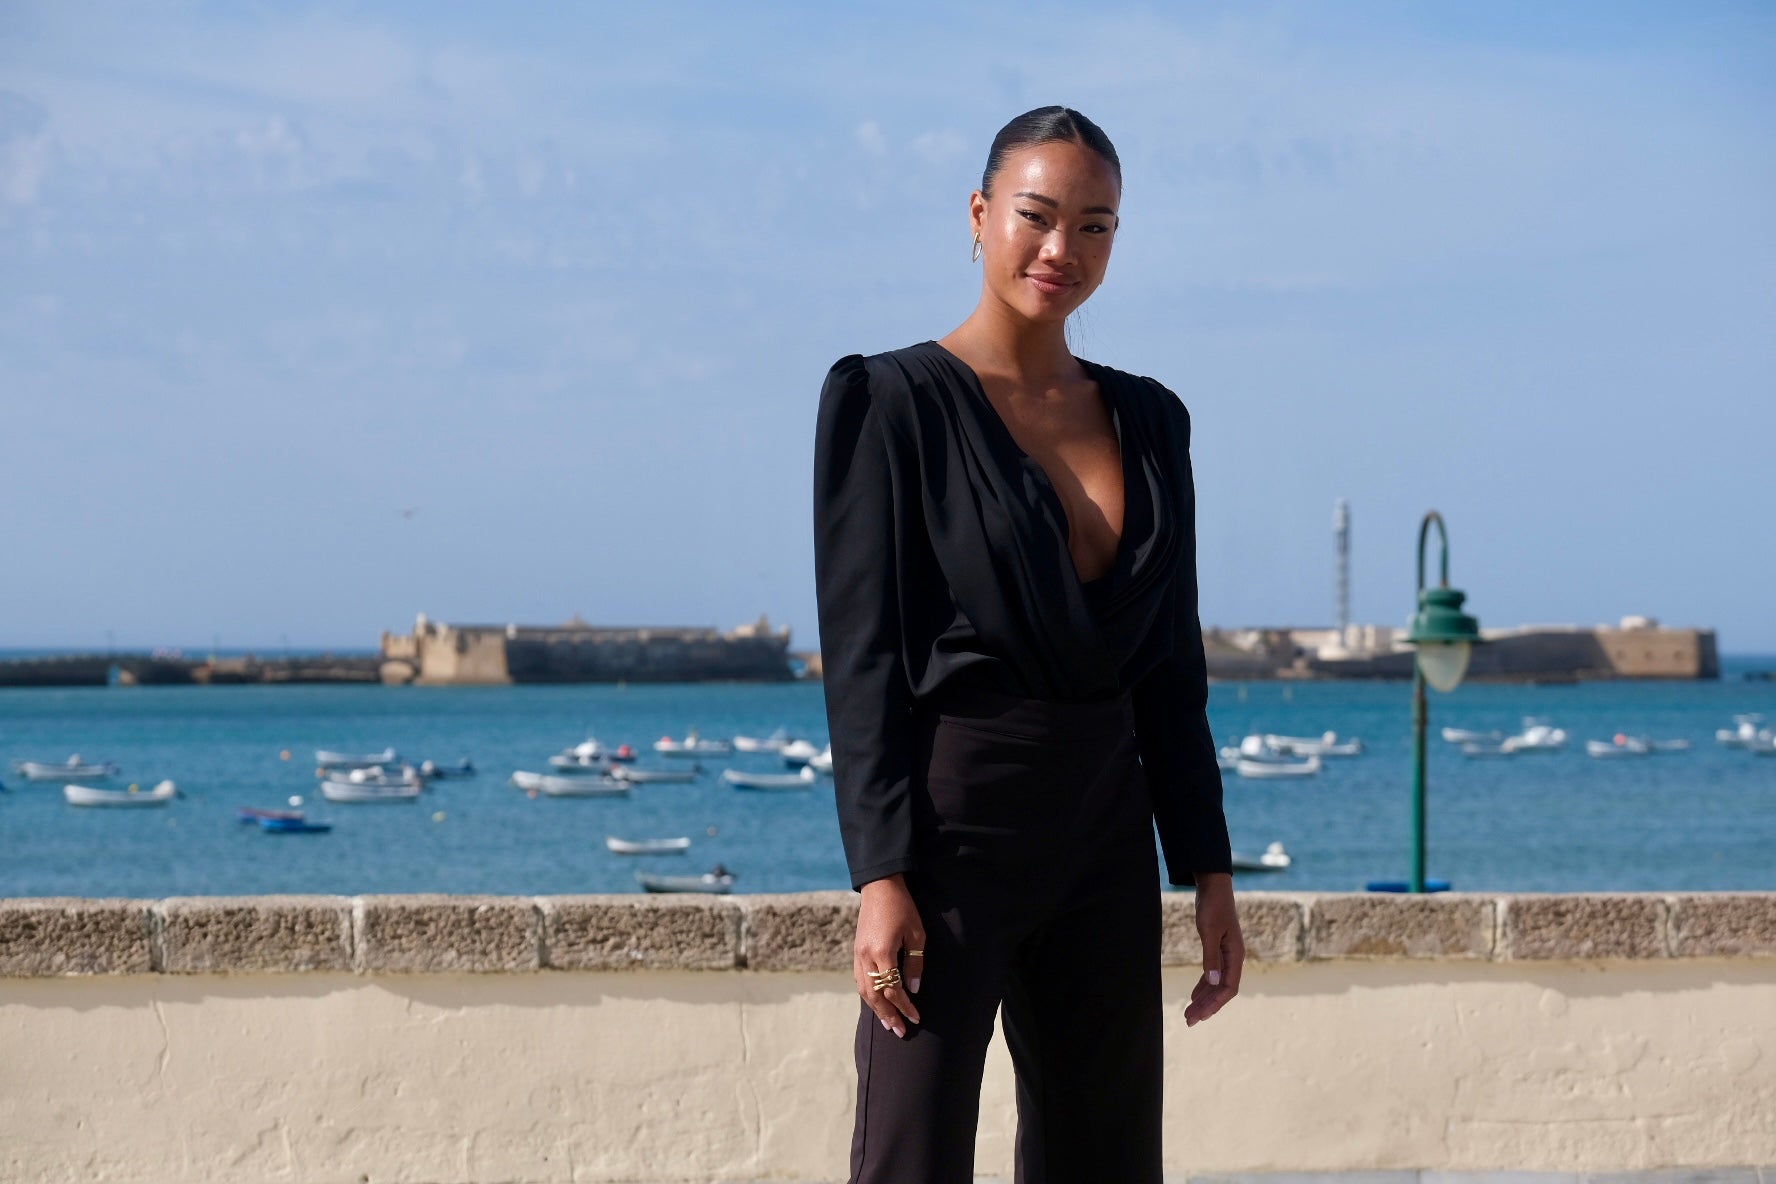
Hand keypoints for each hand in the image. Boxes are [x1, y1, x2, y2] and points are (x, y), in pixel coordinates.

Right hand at [855, 873, 925, 1037]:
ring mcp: (858, 955)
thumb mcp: (917, 934)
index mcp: (882, 953)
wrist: (880, 887)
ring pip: (864, 991)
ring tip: (888, 1024)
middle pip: (875, 996)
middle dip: (888, 1015)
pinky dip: (868, 996)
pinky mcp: (856, 951)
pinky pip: (859, 980)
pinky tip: (876, 1003)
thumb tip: (914, 989)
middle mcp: (866, 957)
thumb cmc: (903, 908)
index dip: (905, 1007)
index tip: (917, 1018)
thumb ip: (915, 964)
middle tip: (901, 1032)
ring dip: (876, 1009)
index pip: (893, 990)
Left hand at [1185, 871, 1241, 1026]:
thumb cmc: (1212, 905)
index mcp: (1236, 955)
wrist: (1213, 886)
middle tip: (1189, 1021)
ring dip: (1203, 999)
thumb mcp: (1209, 931)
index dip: (1215, 1004)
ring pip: (1216, 984)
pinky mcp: (1217, 949)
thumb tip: (1213, 982)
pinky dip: (1203, 986)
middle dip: (1206, 1007)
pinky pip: (1212, 974)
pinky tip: (1193, 997)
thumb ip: (1211, 956)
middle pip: (1222, 990)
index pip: (1229, 988)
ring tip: (1189, 1014)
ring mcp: (1226, 955)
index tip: (1200, 1016)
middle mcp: (1234, 958)